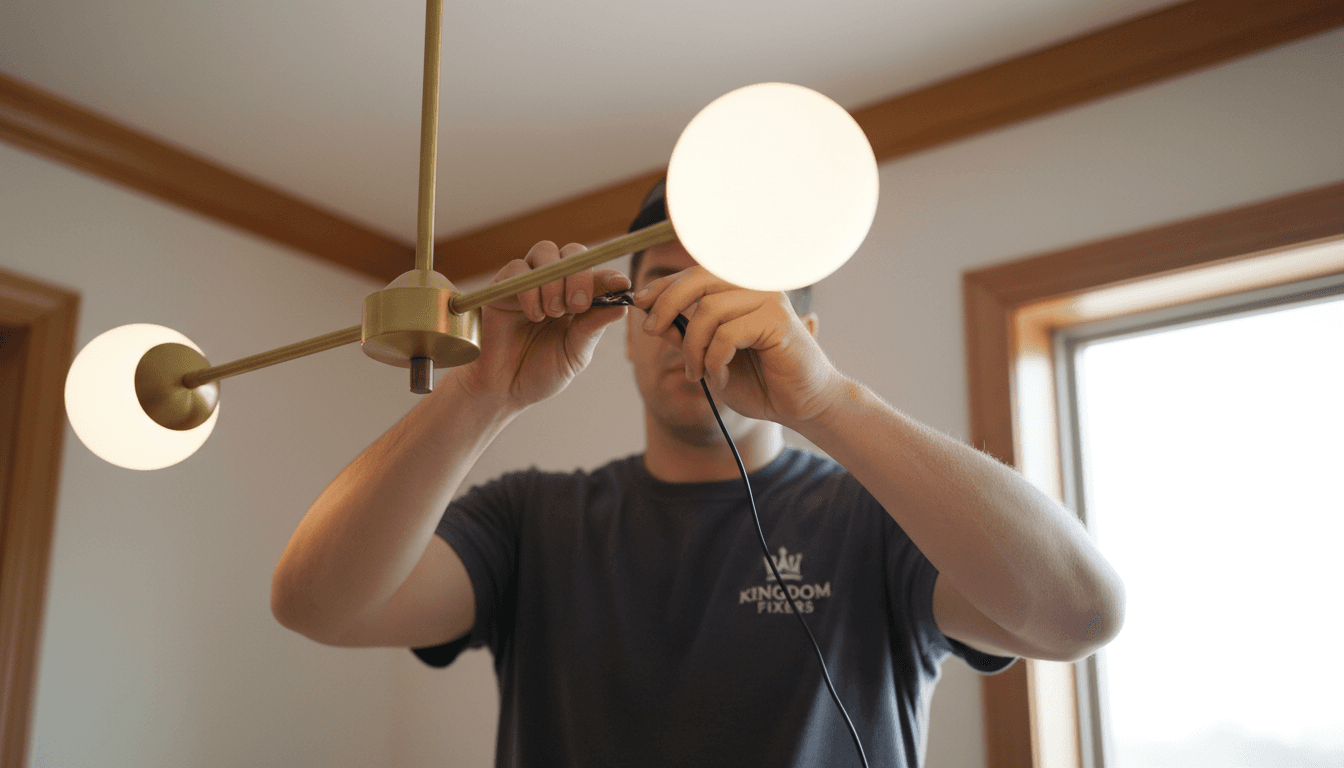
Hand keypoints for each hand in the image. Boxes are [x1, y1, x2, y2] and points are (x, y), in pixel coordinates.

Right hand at [454, 241, 629, 409]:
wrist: (504, 390)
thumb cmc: (541, 373)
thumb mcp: (575, 354)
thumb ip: (593, 328)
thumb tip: (623, 307)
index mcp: (577, 299)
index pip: (596, 275)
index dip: (609, 275)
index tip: (621, 283)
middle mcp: (554, 285)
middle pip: (572, 253)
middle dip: (580, 275)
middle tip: (577, 305)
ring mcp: (528, 282)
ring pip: (545, 252)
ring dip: (554, 281)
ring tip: (553, 313)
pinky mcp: (502, 286)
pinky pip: (517, 268)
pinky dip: (529, 289)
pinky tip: (534, 314)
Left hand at [633, 266, 844, 426]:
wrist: (801, 406)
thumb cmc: (760, 383)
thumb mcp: (710, 359)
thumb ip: (686, 336)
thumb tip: (652, 317)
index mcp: (741, 290)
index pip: (695, 274)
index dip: (664, 285)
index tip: (640, 302)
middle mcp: (756, 287)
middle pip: (699, 279)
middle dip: (667, 303)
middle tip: (652, 330)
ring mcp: (769, 300)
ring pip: (709, 311)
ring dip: (693, 347)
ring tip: (697, 372)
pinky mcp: (778, 320)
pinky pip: (727, 334)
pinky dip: (715, 360)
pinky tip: (719, 377)